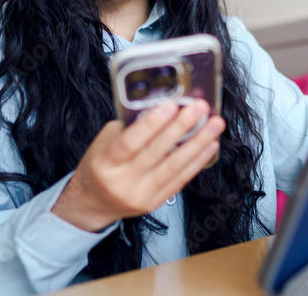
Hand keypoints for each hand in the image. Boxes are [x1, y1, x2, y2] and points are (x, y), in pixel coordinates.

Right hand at [51, 99, 223, 231]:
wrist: (94, 203)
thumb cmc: (100, 166)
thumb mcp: (103, 143)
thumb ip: (129, 127)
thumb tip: (159, 107)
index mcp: (105, 163)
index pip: (130, 141)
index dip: (152, 123)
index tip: (171, 105)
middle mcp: (123, 181)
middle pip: (156, 152)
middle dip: (181, 127)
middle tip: (200, 108)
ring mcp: (141, 194)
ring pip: (174, 166)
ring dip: (198, 143)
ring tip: (214, 125)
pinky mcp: (156, 202)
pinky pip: (180, 179)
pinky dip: (197, 161)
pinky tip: (209, 145)